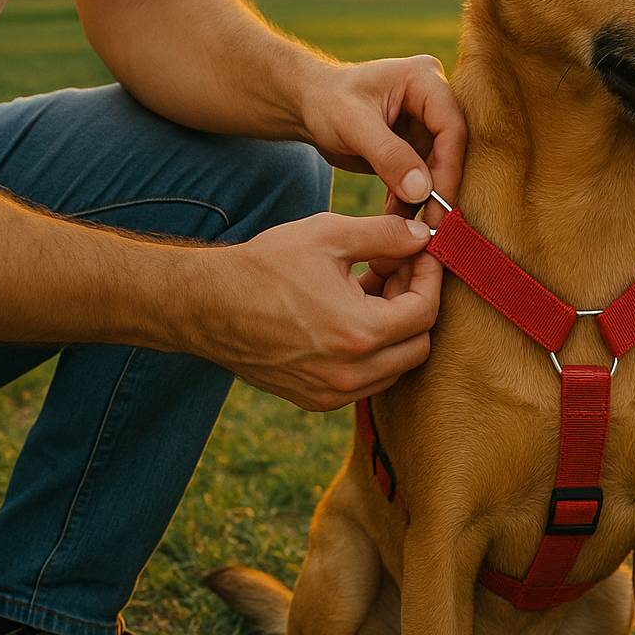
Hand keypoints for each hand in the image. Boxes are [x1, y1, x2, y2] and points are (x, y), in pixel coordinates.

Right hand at [207, 213, 441, 410]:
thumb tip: (425, 238)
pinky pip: (367, 380)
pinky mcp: (315, 399)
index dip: (430, 277)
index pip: (425, 312)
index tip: (422, 253)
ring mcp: (332, 393)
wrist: (205, 305)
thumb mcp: (329, 236)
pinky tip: (352, 312)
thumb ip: (386, 235)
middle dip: (417, 304)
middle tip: (398, 269)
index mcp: (359, 335)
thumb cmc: (265, 266)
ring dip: (396, 329)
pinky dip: (373, 350)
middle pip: (419, 344)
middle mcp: (349, 374)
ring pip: (395, 366)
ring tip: (373, 287)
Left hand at [301, 56, 466, 215]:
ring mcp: (427, 122)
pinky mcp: (417, 144)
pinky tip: (396, 215)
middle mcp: (434, 99)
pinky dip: (410, 197)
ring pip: (438, 167)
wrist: (306, 105)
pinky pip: (422, 175)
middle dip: (438, 188)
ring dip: (422, 198)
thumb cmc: (326, 101)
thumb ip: (389, 156)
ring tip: (403, 223)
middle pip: (450, 149)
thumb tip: (422, 192)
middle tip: (430, 224)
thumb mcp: (353, 125)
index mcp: (425, 79)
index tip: (439, 205)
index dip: (448, 169)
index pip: (451, 128)